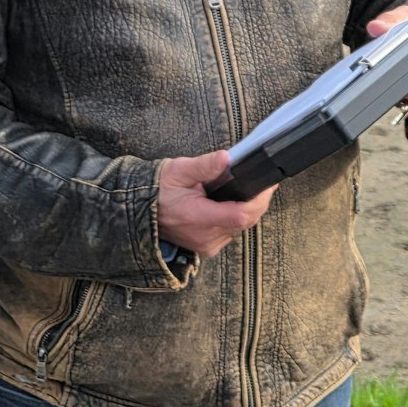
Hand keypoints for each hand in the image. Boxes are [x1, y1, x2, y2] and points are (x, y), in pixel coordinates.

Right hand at [158, 150, 275, 258]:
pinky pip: (231, 233)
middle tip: (263, 182)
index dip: (258, 199)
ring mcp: (207, 245)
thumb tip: (226, 158)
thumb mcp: (178, 170)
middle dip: (257, 201)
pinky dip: (236, 218)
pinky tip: (232, 203)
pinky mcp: (207, 248)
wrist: (141, 212)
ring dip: (248, 210)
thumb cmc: (159, 190)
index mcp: (197, 217)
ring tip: (248, 189)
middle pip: (246, 221)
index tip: (267, 183)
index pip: (240, 214)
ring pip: (241, 228)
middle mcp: (205, 236)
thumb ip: (204, 166)